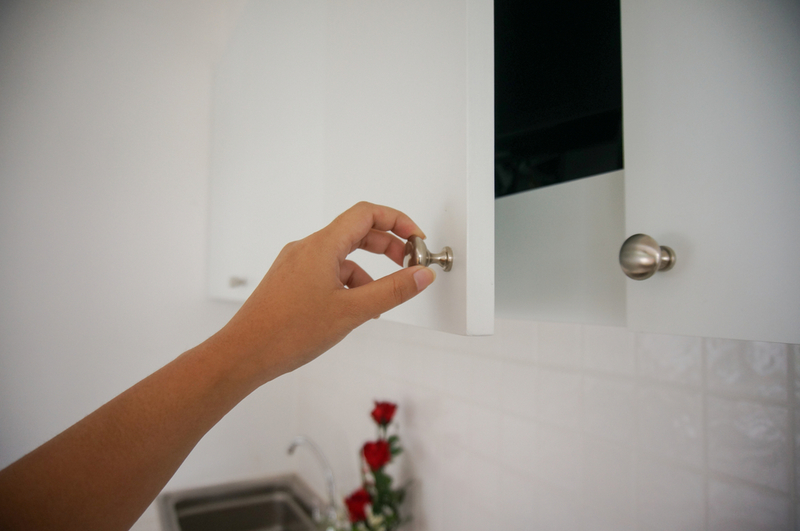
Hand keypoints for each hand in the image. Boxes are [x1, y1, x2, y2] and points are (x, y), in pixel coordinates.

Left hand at [214, 202, 436, 382]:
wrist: (244, 354)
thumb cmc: (286, 332)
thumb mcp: (352, 312)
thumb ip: (391, 291)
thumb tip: (421, 275)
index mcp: (321, 246)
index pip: (367, 214)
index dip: (397, 221)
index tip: (416, 240)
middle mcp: (307, 248)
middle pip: (356, 232)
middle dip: (387, 246)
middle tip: (409, 265)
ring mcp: (297, 264)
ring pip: (342, 255)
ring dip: (368, 271)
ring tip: (381, 300)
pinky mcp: (291, 281)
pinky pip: (328, 271)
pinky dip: (348, 283)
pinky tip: (354, 309)